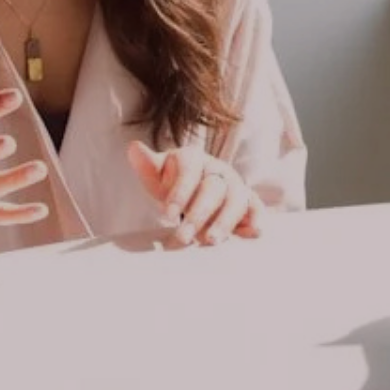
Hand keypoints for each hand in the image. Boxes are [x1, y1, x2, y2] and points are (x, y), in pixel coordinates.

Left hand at [129, 141, 261, 245]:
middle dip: (198, 215)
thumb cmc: (173, 183)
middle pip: (213, 189)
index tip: (166, 215)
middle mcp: (218, 169)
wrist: (195, 188)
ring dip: (224, 221)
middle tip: (183, 238)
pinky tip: (251, 234)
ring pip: (235, 200)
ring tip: (210, 241)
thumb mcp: (158, 175)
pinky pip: (256, 208)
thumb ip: (147, 165)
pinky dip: (256, 220)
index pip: (189, 171)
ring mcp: (236, 185)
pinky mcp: (248, 201)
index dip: (179, 193)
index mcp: (194, 158)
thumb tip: (133, 148)